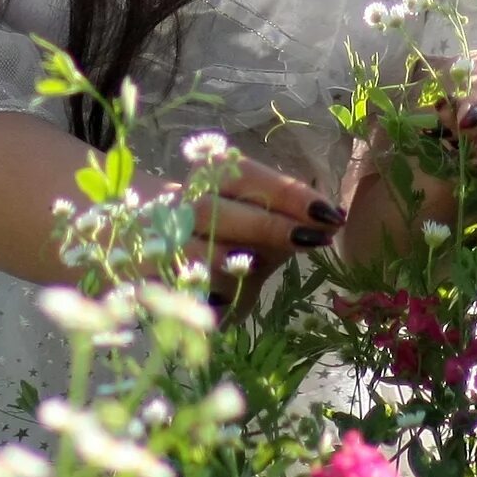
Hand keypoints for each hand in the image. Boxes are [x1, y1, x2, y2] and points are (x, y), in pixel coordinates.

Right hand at [151, 156, 347, 320]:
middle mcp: (175, 206)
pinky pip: (174, 293)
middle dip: (266, 225)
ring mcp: (153, 245)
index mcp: (206, 179)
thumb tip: (331, 221)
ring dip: (232, 265)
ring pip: (190, 252)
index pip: (243, 173)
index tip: (330, 214)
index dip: (286, 192)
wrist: (162, 259)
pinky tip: (220, 303)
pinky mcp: (145, 284)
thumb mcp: (261, 227)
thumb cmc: (229, 239)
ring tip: (257, 269)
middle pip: (211, 209)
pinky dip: (205, 300)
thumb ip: (289, 221)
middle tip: (312, 239)